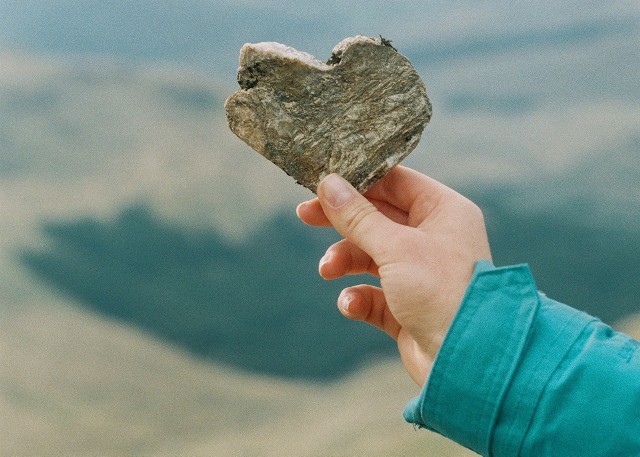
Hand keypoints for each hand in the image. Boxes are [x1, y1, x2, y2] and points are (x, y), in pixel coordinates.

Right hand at [296, 167, 491, 385]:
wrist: (466, 361)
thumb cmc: (441, 292)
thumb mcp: (395, 247)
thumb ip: (358, 216)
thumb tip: (328, 184)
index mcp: (443, 212)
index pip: (395, 183)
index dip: (358, 181)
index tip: (321, 183)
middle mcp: (433, 238)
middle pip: (377, 218)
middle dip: (342, 221)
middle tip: (305, 216)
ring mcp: (419, 274)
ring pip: (370, 256)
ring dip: (345, 260)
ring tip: (328, 270)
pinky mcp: (407, 306)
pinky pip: (373, 294)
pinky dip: (358, 297)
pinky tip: (351, 304)